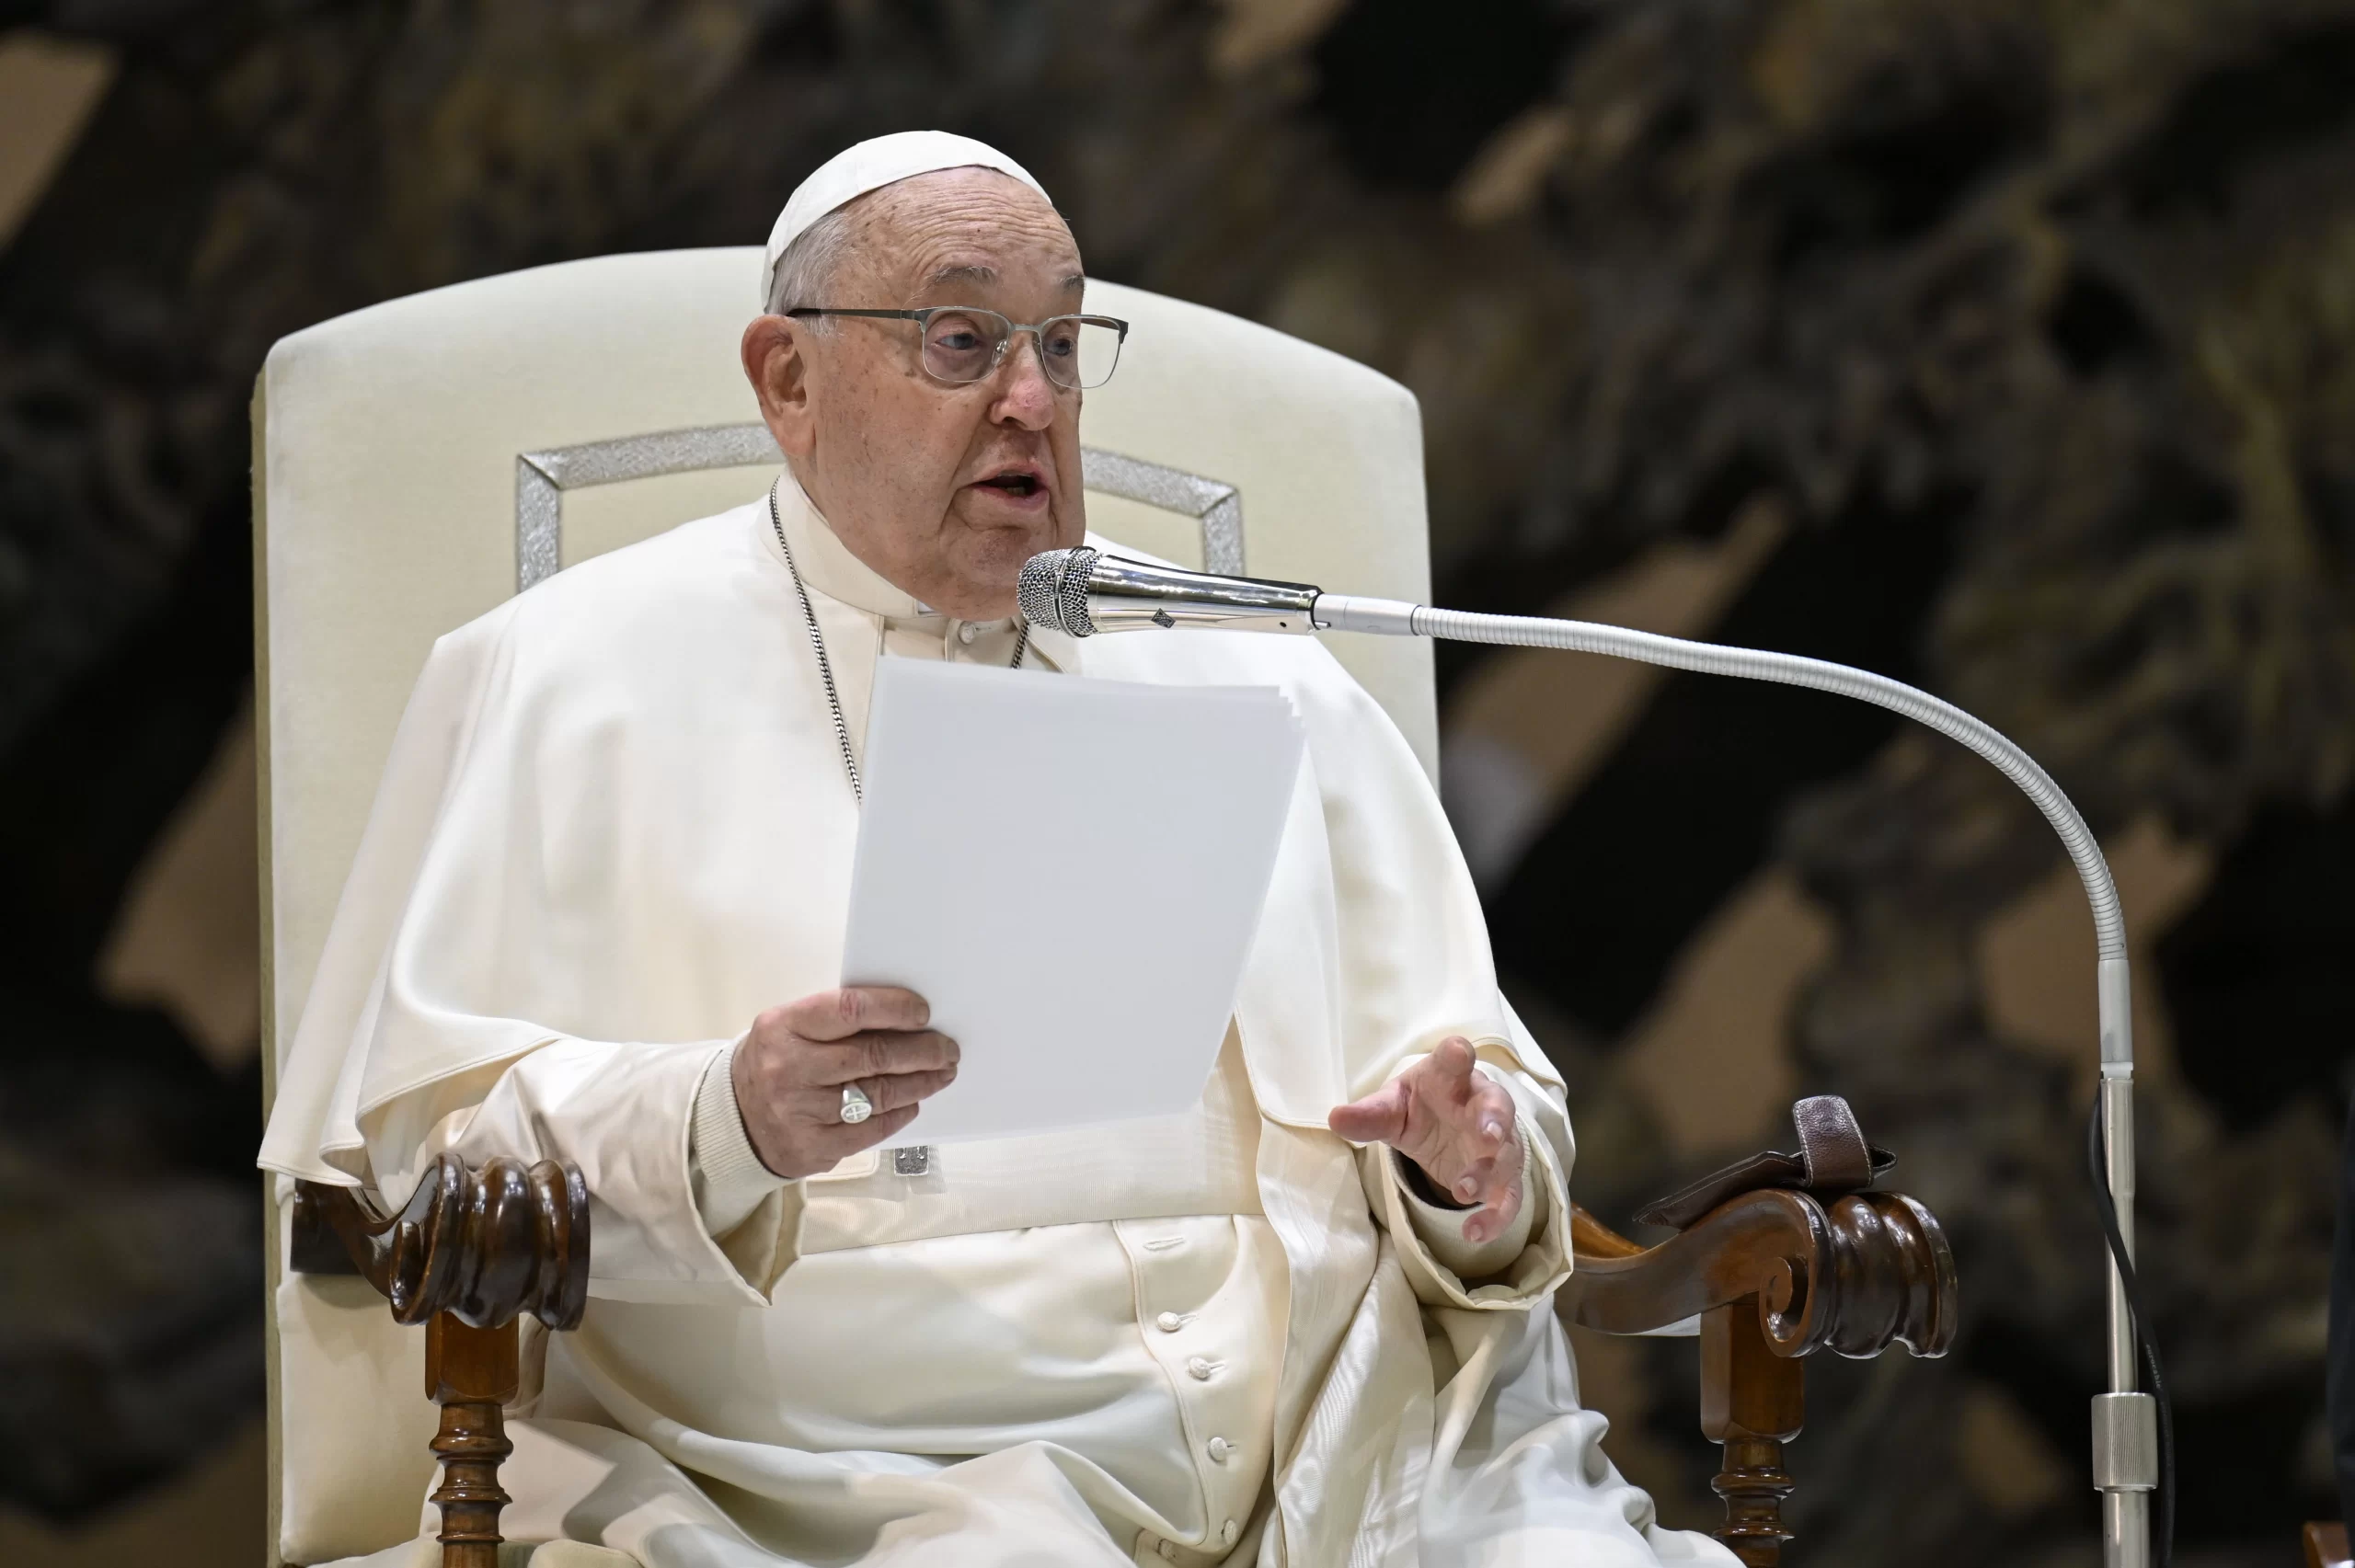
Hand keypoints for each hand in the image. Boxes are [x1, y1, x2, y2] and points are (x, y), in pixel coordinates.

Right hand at [732, 987, 958, 1178]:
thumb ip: (838, 1020)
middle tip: (947, 1048)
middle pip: (872, 1055)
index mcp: (783, 1027)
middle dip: (921, 1050)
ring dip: (920, 1082)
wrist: (734, 1119)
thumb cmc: (775, 1063)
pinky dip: (899, 1112)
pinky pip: (871, 1129)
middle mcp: (790, 1068)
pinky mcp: (814, 1146)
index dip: (894, 1009)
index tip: (924, 1013)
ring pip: (879, 1093)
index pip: (849, 1010)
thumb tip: (904, 1017)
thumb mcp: (790, 1028)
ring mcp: (801, 1111)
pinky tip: (913, 1101)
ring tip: (941, 1072)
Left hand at [1327, 1036, 1522, 1244]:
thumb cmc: (1420, 1107)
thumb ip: (1369, 1114)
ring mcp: (1497, 1140)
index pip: (1454, 1060)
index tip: (1460, 1052)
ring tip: (1464, 1192)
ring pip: (1504, 1154)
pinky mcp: (1502, 1175)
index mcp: (1449, 1078)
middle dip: (1493, 1120)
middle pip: (1496, 1105)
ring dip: (1487, 1173)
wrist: (1443, 1129)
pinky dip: (1496, 1216)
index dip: (1458, 1055)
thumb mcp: (1392, 1108)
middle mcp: (1480, 1104)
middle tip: (1487, 1136)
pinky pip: (1507, 1196)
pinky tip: (1474, 1233)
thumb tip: (1335, 1118)